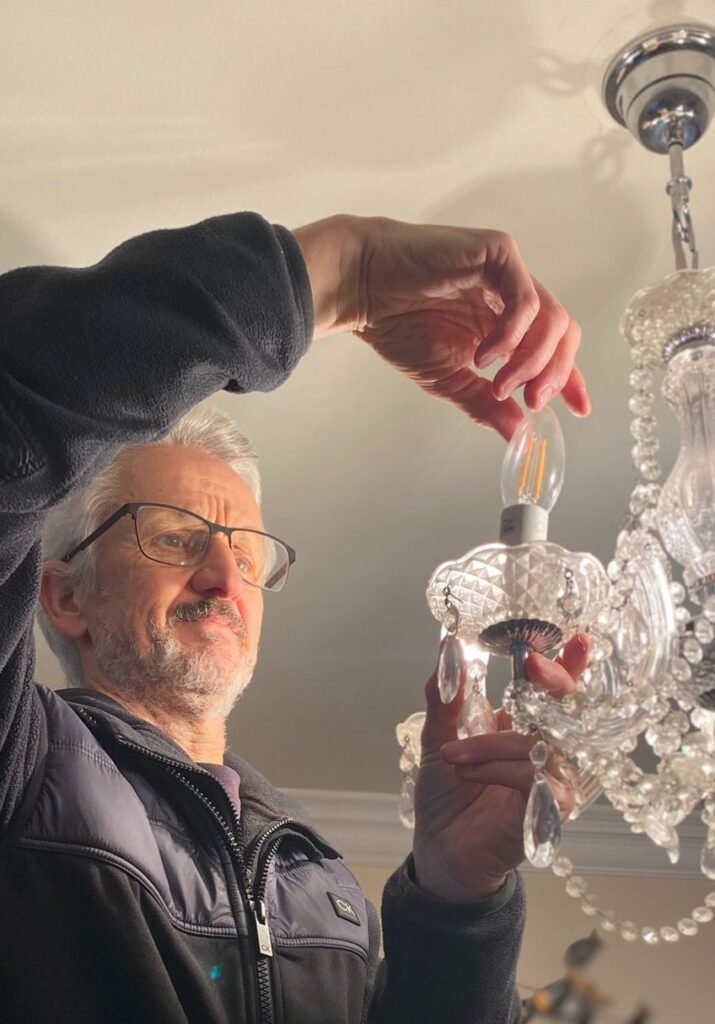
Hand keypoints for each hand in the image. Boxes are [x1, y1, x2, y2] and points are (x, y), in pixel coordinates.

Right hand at [293, 216, 589, 439]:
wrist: (363, 288)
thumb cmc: (397, 324)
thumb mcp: (447, 378)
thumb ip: (484, 402)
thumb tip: (517, 432)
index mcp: (503, 322)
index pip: (552, 348)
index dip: (570, 378)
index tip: (579, 410)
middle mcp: (510, 296)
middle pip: (563, 332)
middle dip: (555, 373)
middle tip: (533, 401)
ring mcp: (507, 273)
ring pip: (552, 317)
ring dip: (532, 360)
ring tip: (500, 383)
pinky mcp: (498, 253)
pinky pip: (525, 298)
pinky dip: (513, 335)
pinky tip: (485, 355)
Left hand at [411, 634, 589, 902]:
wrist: (439, 847)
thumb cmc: (446, 792)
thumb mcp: (439, 736)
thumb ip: (446, 696)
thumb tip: (448, 649)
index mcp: (523, 726)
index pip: (554, 691)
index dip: (569, 664)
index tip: (576, 637)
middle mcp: (545, 749)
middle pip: (568, 708)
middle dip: (553, 681)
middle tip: (533, 663)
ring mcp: (553, 779)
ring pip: (539, 742)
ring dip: (491, 743)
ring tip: (452, 755)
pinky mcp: (551, 809)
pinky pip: (534, 776)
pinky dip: (497, 769)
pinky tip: (468, 773)